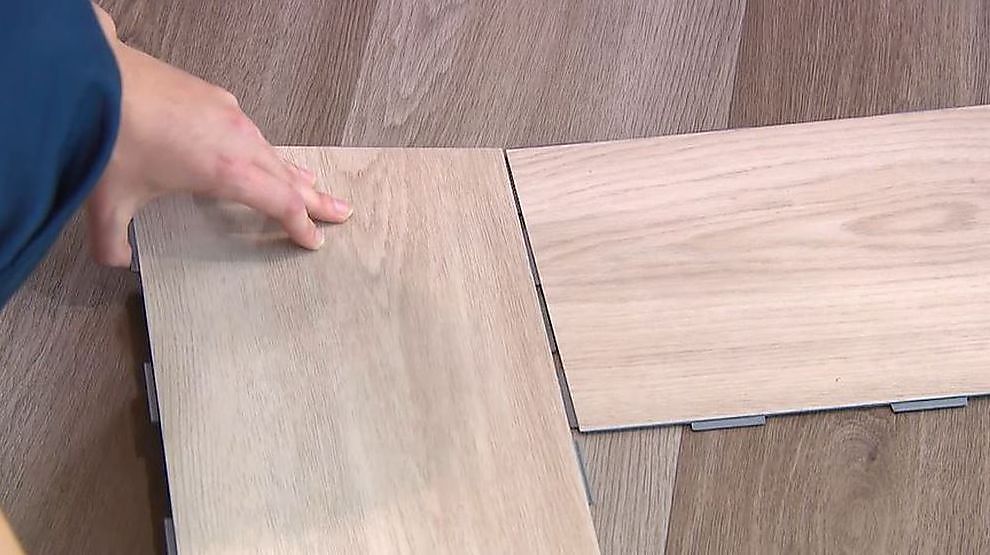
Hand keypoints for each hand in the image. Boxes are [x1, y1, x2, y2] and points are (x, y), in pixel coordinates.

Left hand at [87, 5, 351, 266]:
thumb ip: (113, 241)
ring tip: (309, 183)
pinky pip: (253, 131)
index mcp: (227, 172)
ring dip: (294, 172)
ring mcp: (229, 115)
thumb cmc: (110, 135)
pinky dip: (265, 149)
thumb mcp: (109, 202)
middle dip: (318, 199)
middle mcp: (238, 142)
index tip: (315, 241)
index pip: (282, 204)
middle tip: (342, 212)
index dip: (301, 226)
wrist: (92, 74)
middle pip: (291, 177)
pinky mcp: (214, 97)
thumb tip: (115, 261)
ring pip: (273, 151)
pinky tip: (257, 151)